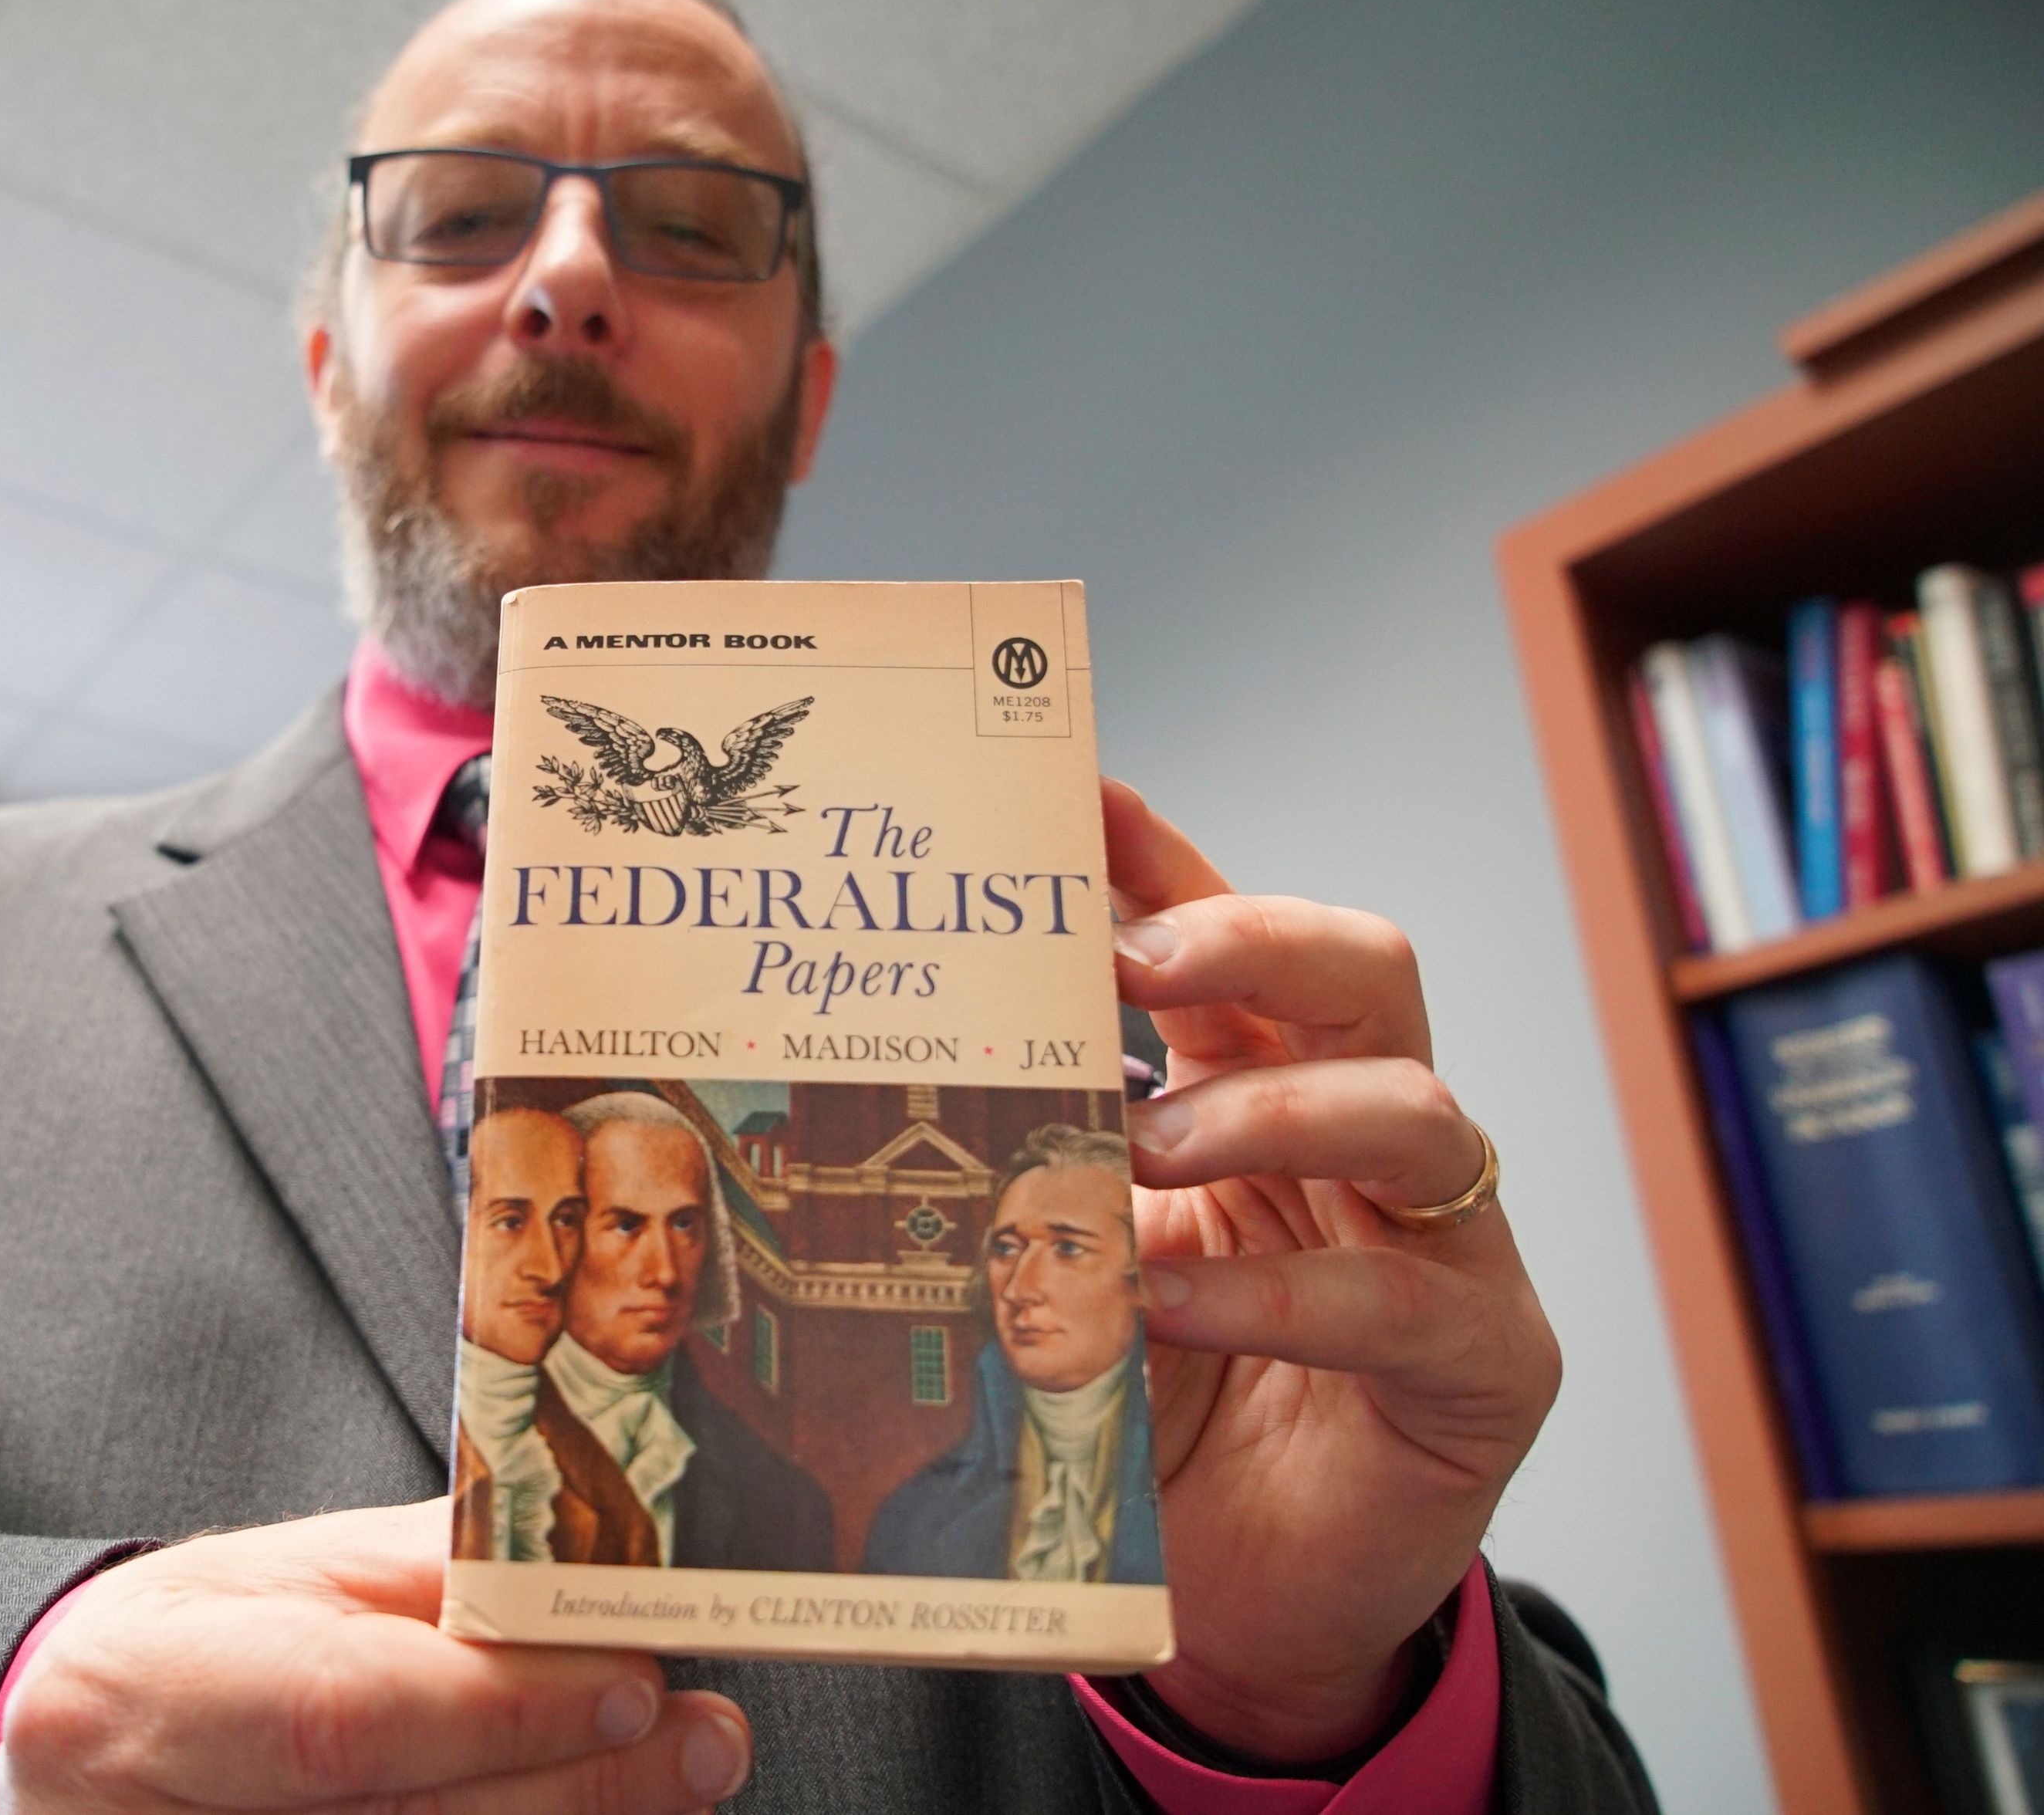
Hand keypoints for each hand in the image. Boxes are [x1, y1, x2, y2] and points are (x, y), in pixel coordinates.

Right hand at [0, 1500, 752, 1813]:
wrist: (72, 1760)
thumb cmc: (194, 1656)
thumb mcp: (290, 1579)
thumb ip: (439, 1574)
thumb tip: (602, 1567)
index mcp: (153, 1695)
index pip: (350, 1717)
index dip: (503, 1712)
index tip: (634, 1678)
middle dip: (583, 1787)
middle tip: (706, 1739)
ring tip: (679, 1771)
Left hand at [1103, 779, 1558, 1762]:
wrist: (1244, 1610)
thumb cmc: (1160, 1416)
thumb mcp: (1082, 1272)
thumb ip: (1045, 1172)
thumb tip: (924, 1071)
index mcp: (1266, 1089)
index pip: (1230, 941)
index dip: (1165, 860)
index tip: (1079, 796)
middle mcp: (1368, 1141)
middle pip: (1361, 973)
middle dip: (1251, 939)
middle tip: (1139, 960)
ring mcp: (1446, 1242)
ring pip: (1410, 1107)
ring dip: (1270, 1111)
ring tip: (1149, 1147)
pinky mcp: (1482, 1360)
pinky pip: (1397, 1296)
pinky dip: (1275, 1291)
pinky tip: (1170, 1307)